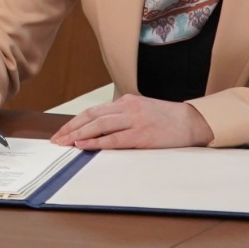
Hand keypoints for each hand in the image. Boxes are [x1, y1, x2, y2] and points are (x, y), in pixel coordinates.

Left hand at [50, 93, 212, 149]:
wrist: (192, 121)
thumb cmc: (166, 119)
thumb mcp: (141, 110)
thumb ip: (121, 116)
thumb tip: (98, 129)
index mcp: (125, 101)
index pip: (93, 111)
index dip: (74, 122)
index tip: (61, 132)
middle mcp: (127, 108)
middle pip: (91, 116)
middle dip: (71, 128)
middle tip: (56, 139)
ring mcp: (134, 120)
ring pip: (99, 125)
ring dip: (79, 135)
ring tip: (65, 143)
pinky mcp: (142, 135)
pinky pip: (114, 139)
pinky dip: (96, 142)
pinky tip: (84, 145)